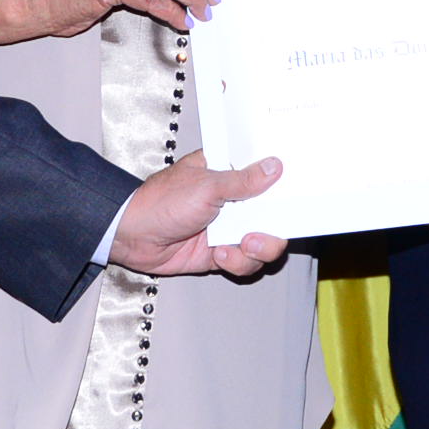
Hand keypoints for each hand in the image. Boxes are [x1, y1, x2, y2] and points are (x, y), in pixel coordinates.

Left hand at [113, 150, 288, 278]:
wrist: (133, 237)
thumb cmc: (161, 202)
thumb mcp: (206, 185)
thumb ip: (243, 180)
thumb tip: (274, 167)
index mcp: (229, 173)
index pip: (267, 175)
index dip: (283, 185)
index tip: (296, 193)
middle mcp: (233, 200)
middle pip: (273, 214)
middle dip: (275, 226)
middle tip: (263, 229)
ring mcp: (228, 228)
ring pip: (265, 242)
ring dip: (258, 248)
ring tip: (242, 244)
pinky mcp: (221, 252)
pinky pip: (245, 261)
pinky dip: (237, 261)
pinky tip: (219, 254)